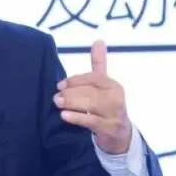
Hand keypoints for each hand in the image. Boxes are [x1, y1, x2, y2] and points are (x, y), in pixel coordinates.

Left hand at [53, 40, 131, 154]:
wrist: (120, 135)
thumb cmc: (107, 106)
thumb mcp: (104, 85)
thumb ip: (99, 64)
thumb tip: (98, 41)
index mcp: (113, 85)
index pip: (93, 78)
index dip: (76, 80)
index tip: (60, 84)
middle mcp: (116, 98)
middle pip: (91, 92)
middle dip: (71, 93)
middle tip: (56, 97)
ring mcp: (113, 114)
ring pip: (91, 105)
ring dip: (72, 103)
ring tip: (58, 104)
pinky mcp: (108, 128)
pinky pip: (91, 121)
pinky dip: (77, 117)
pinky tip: (65, 116)